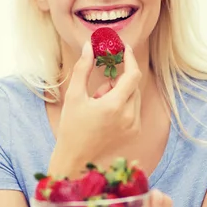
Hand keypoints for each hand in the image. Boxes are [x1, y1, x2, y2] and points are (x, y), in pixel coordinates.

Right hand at [50, 41, 141, 175]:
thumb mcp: (73, 96)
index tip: (124, 49)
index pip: (133, 74)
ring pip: (134, 97)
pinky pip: (134, 110)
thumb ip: (82, 69)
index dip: (130, 59)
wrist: (75, 160)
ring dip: (120, 93)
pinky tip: (106, 116)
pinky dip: (123, 106)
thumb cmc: (71, 128)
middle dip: (118, 80)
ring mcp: (134, 126)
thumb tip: (88, 46)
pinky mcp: (135, 133)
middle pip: (133, 85)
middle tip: (98, 90)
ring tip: (99, 106)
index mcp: (115, 106)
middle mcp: (129, 116)